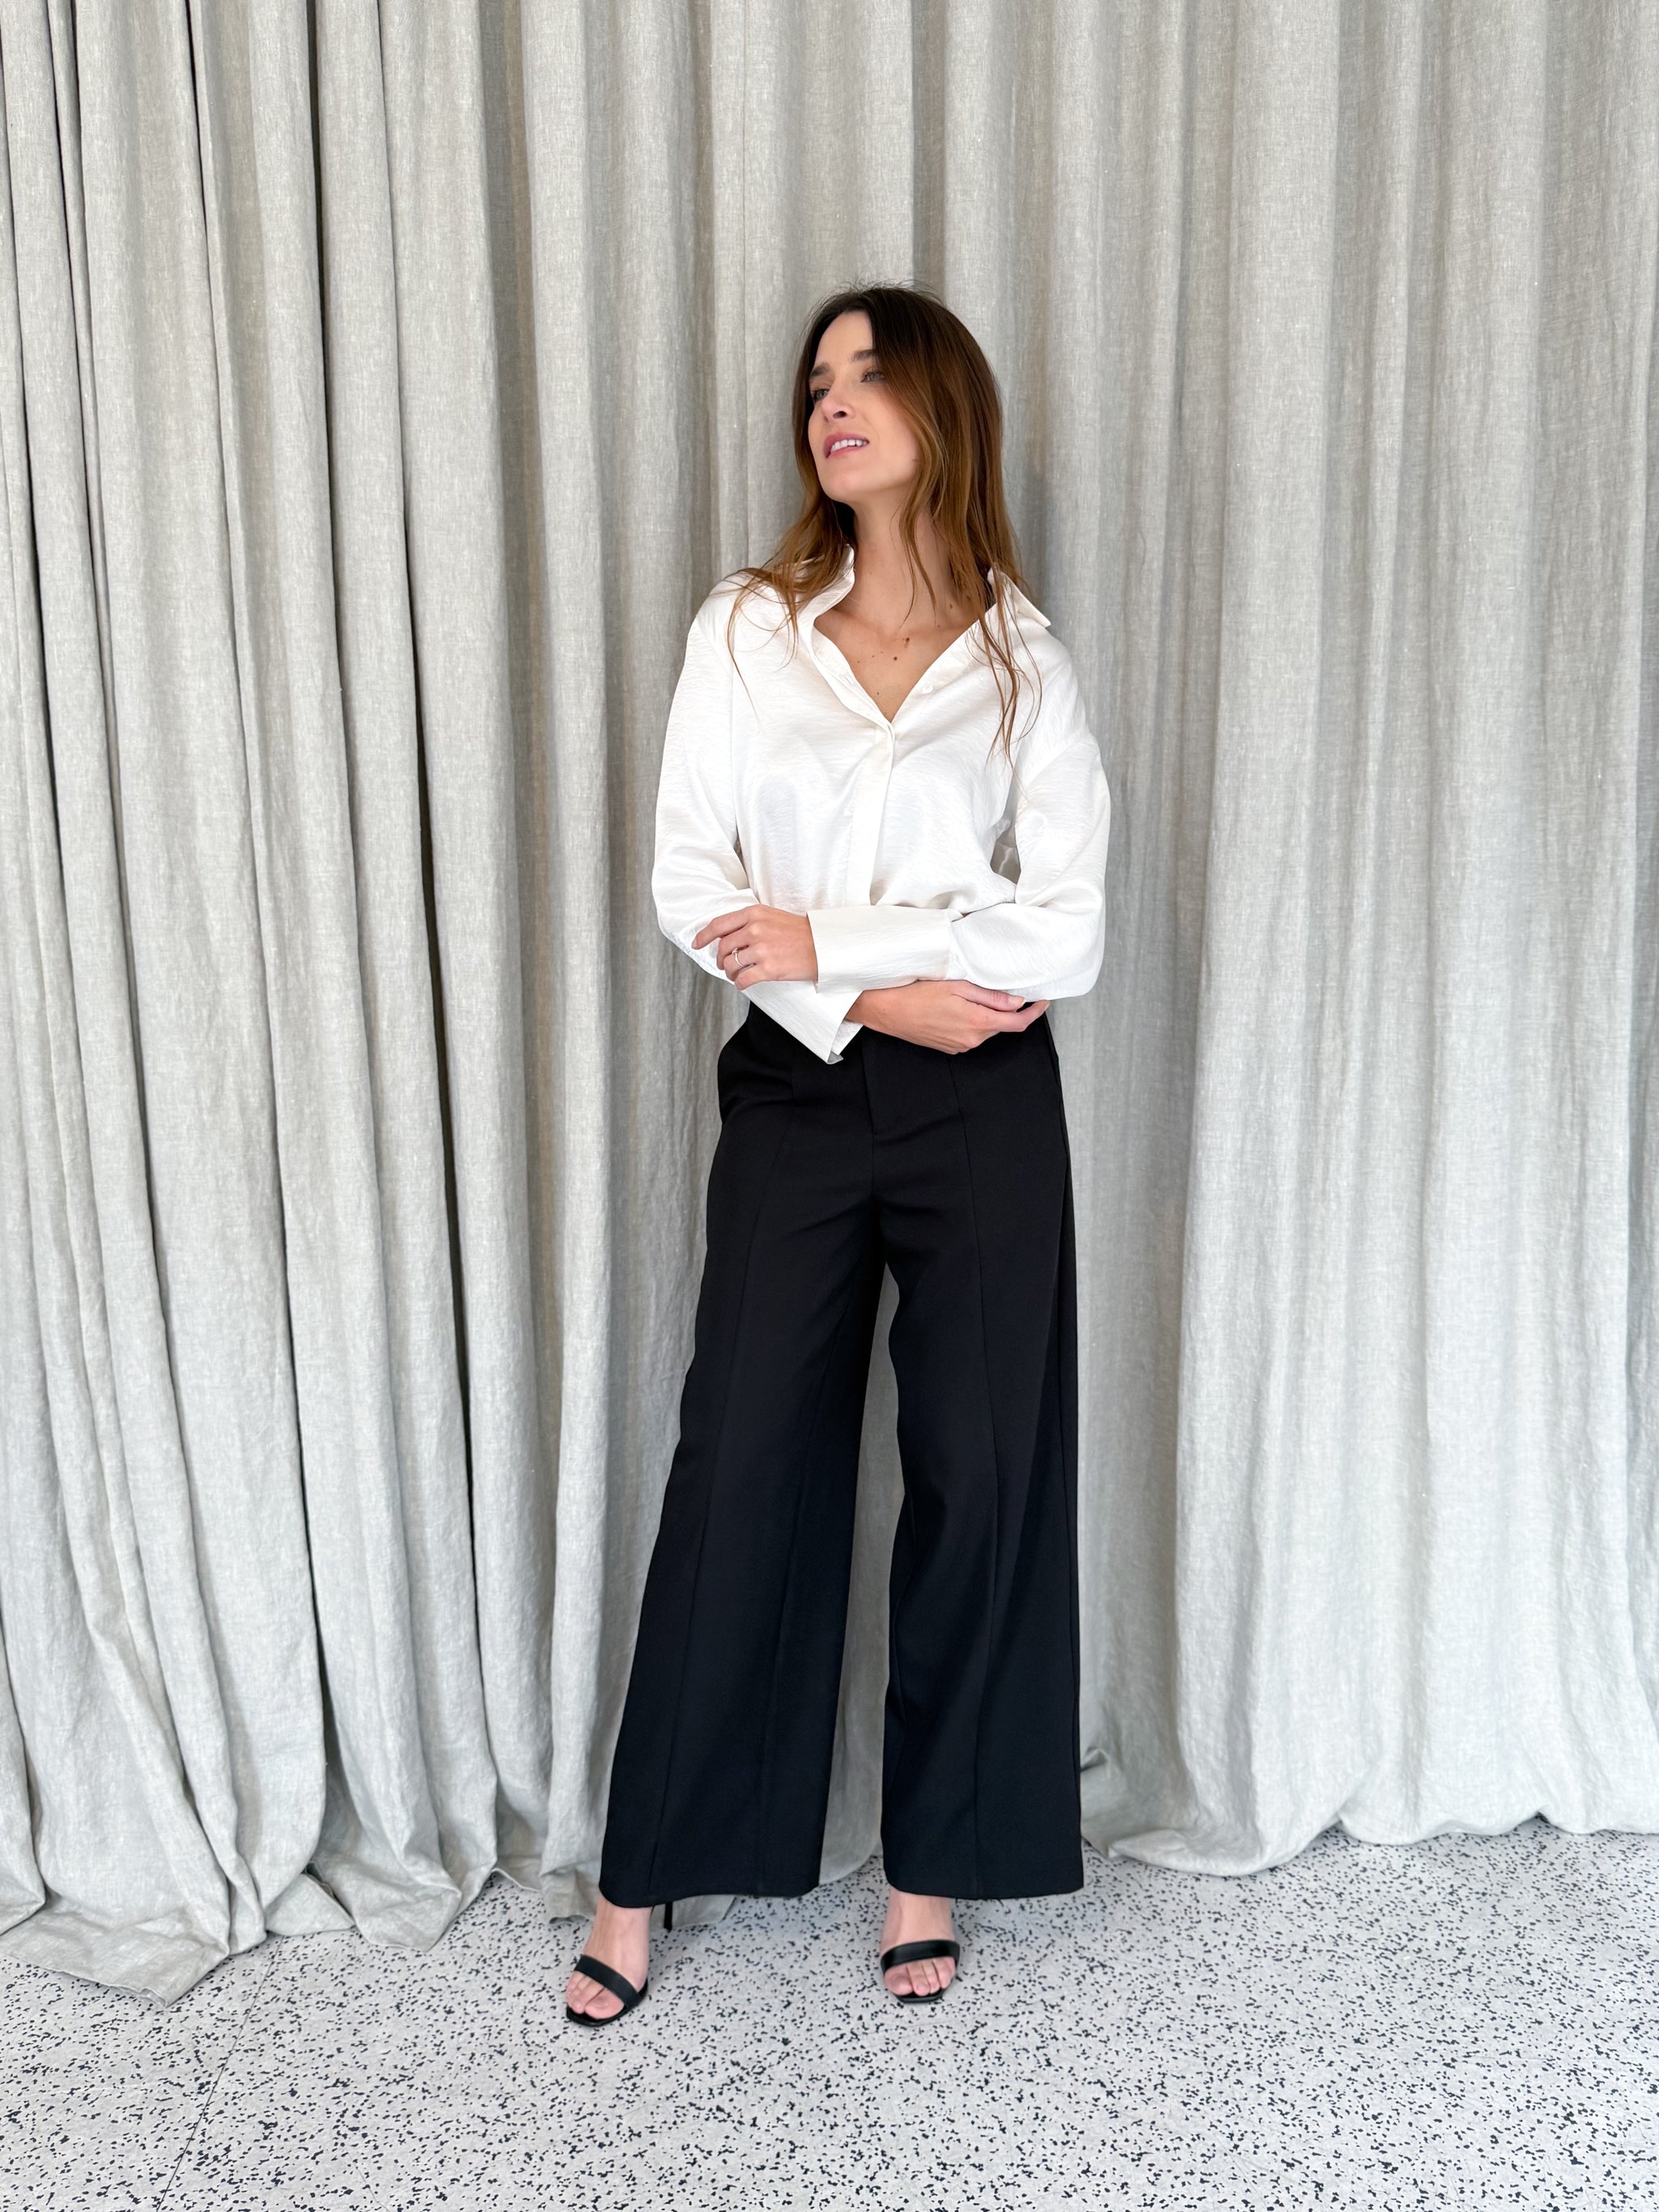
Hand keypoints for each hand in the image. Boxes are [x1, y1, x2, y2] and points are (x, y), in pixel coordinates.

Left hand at [693, 904, 817, 984]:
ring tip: (736, 974)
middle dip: (719, 959)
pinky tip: (743, 983)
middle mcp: (755, 930)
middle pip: (723, 947)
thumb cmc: (800, 932)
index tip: (696, 943)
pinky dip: (739, 984)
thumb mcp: (772, 916)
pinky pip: (743, 979)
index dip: (703, 936)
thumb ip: (749, 922)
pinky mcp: (768, 969)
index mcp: (754, 914)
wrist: (823, 945)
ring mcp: (761, 950)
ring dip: (730, 973)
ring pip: (731, 965)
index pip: (719, 924)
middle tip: (723, 964)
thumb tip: (727, 936)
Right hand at [849, 979, 1049, 1053]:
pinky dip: (972, 1022)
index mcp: (978, 1023)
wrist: (888, 1010)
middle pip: (1001, 1026)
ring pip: (985, 1030)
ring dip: (987, 1016)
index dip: (1034, 1013)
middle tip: (1003, 989)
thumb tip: (1016, 1003)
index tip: (1043, 1001)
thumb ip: (991, 997)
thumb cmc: (918, 994)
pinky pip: (970, 1035)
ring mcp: (960, 1046)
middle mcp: (972, 1040)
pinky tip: (957, 1008)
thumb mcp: (959, 987)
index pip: (1018, 1023)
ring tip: (971, 996)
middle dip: (1006, 1010)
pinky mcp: (949, 1047)